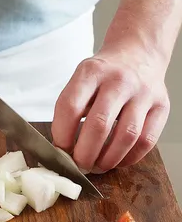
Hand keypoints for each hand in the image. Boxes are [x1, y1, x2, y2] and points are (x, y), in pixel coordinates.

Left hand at [52, 38, 169, 172]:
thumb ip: (70, 109)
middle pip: (99, 125)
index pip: (70, 107)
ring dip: (108, 159)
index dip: (62, 135)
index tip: (60, 150)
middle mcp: (118, 81)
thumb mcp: (80, 80)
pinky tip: (117, 160)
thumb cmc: (102, 75)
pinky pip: (147, 141)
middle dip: (85, 154)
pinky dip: (130, 158)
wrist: (137, 54)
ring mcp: (143, 93)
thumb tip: (62, 149)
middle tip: (79, 165)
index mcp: (91, 72)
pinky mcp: (162, 106)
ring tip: (97, 167)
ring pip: (126, 136)